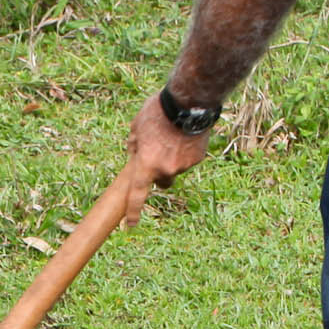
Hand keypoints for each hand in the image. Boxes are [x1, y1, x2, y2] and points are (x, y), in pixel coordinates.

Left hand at [120, 93, 212, 225]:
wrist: (189, 102)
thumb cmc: (158, 112)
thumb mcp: (136, 126)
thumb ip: (133, 144)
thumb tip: (134, 153)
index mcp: (146, 163)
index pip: (137, 194)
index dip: (133, 211)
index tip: (130, 226)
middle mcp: (165, 169)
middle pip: (161, 181)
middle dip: (158, 172)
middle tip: (158, 152)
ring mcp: (183, 166)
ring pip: (175, 169)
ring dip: (172, 158)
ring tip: (173, 135)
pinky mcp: (197, 159)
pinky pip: (188, 160)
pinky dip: (185, 152)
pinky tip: (185, 135)